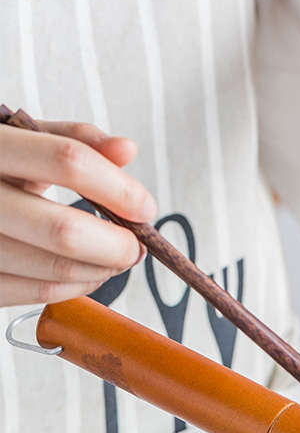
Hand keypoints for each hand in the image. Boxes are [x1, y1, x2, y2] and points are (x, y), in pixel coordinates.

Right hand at [0, 121, 156, 307]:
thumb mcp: (20, 139)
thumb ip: (72, 139)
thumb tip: (126, 148)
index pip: (67, 162)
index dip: (118, 188)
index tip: (144, 207)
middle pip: (66, 231)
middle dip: (117, 245)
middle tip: (135, 245)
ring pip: (57, 269)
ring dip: (102, 269)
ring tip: (114, 258)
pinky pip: (40, 293)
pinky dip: (77, 287)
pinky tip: (87, 272)